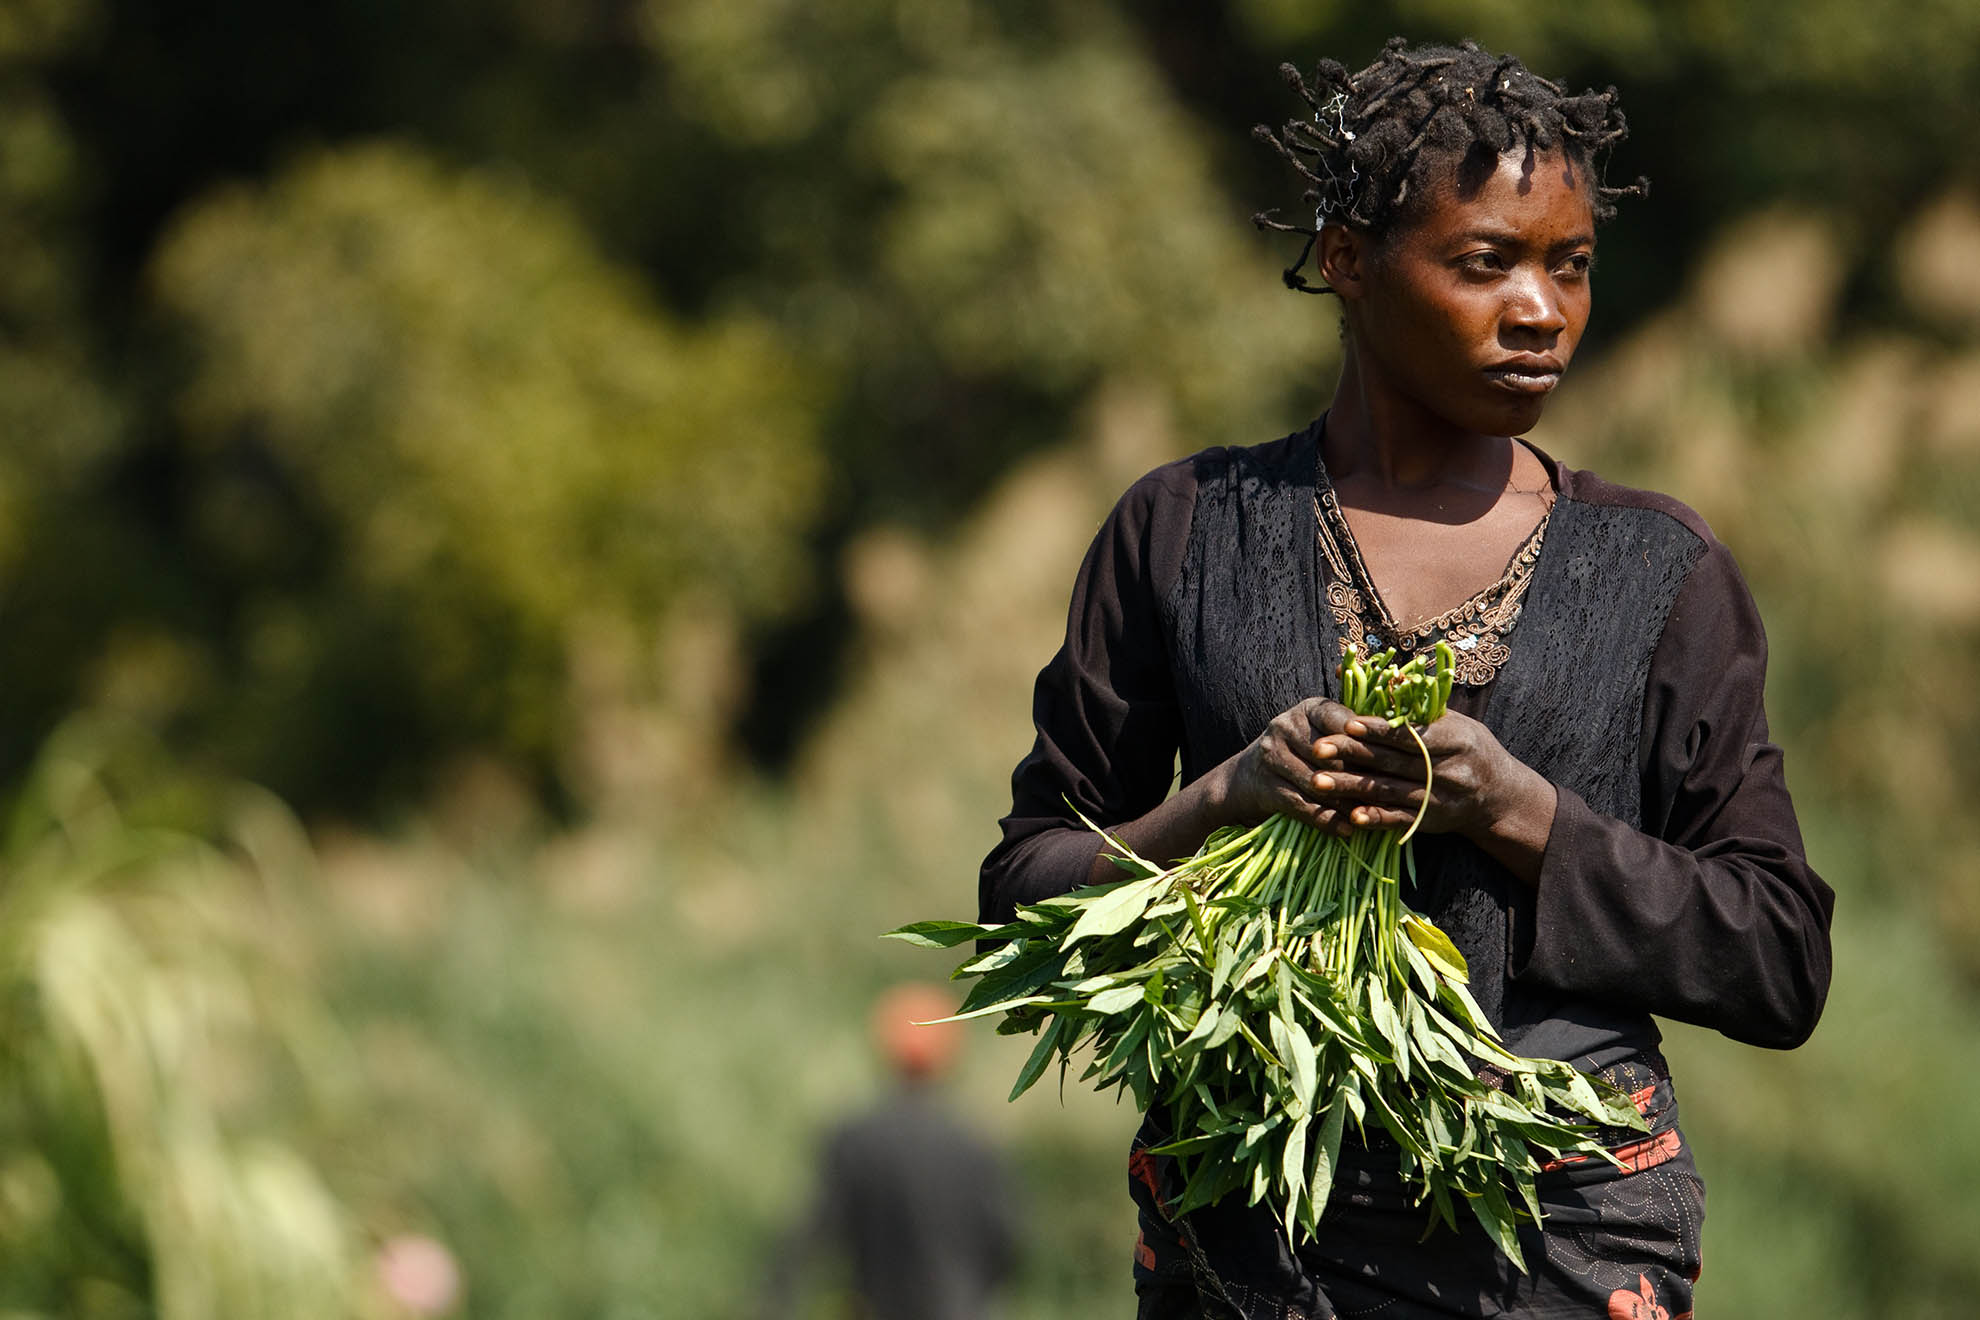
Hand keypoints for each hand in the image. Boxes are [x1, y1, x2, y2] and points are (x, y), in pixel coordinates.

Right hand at [1203, 697, 1396, 835]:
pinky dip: (1326, 820)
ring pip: (1317, 782)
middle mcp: (1286, 725)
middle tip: (1388, 793)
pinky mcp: (1263, 785)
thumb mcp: (1324, 734)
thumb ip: (1357, 732)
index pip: (1339, 719)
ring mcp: (1271, 755)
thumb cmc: (1304, 754)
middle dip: (1358, 776)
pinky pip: (1301, 805)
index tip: (1389, 752)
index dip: (1364, 737)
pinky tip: (1346, 830)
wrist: (1249, 778)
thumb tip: (1407, 735)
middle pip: (1329, 754)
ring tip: (1371, 815)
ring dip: (1345, 802)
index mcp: (1309, 709)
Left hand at [1300, 707, 1558, 880]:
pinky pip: (1399, 820)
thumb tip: (1386, 671)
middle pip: (1392, 762)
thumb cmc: (1469, 748)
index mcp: (1455, 740)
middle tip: (1318, 749)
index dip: (1378, 730)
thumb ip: (1417, 703)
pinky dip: (1375, 818)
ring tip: (1317, 782)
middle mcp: (1449, 771)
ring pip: (1389, 792)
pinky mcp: (1431, 822)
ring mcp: (1440, 799)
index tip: (1347, 723)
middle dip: (1352, 755)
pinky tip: (1350, 815)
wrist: (1500, 796)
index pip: (1410, 735)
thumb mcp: (1453, 720)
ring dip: (1351, 788)